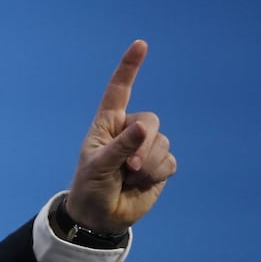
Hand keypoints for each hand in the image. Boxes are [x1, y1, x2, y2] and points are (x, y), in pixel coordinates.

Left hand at [65, 39, 176, 234]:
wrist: (101, 216)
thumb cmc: (91, 187)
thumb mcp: (98, 166)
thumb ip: (121, 146)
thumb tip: (146, 128)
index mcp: (108, 124)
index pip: (119, 91)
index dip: (129, 68)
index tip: (140, 45)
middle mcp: (129, 131)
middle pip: (151, 121)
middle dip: (143, 145)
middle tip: (128, 167)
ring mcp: (146, 148)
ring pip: (162, 144)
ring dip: (147, 165)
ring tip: (129, 177)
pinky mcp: (160, 166)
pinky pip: (169, 162)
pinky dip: (156, 175)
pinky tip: (141, 184)